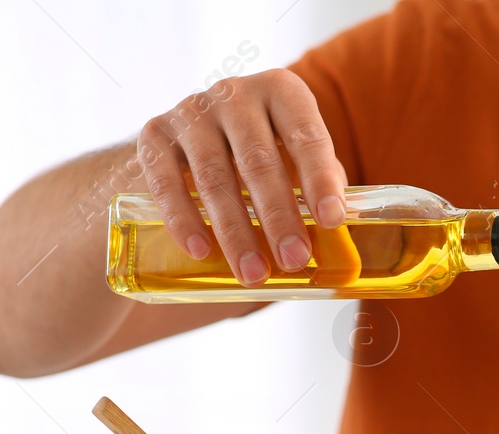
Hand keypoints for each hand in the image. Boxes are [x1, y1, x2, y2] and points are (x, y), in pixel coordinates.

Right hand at [137, 69, 347, 286]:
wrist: (192, 149)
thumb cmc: (263, 162)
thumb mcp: (296, 166)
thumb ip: (320, 193)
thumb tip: (345, 253)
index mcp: (282, 93)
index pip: (306, 134)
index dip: (319, 179)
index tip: (331, 221)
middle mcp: (235, 94)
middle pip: (258, 159)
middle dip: (279, 215)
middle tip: (294, 260)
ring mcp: (190, 111)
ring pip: (213, 175)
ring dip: (235, 231)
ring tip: (253, 275)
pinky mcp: (153, 134)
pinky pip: (165, 179)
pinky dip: (183, 218)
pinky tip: (200, 252)